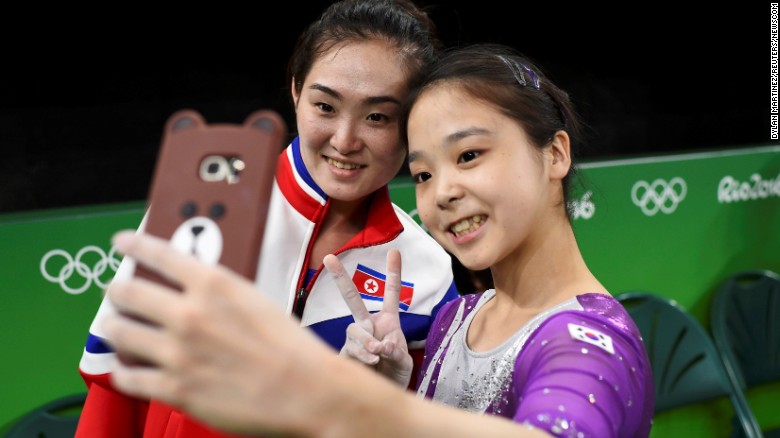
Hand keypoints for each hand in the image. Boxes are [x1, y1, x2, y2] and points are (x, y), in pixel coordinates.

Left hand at [101, 230, 340, 433]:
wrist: (306, 389)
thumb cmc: (288, 345)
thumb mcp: (254, 299)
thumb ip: (218, 292)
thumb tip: (190, 289)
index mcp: (214, 285)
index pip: (159, 253)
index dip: (133, 244)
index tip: (121, 243)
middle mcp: (189, 314)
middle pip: (127, 292)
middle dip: (116, 291)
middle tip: (116, 294)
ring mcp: (178, 353)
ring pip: (118, 332)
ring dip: (111, 327)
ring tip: (113, 328)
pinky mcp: (175, 388)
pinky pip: (128, 377)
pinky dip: (123, 370)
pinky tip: (127, 368)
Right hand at [323, 249, 412, 386]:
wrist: (383, 394)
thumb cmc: (396, 373)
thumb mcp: (404, 361)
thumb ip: (397, 351)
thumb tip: (381, 345)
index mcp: (387, 321)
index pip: (391, 294)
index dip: (393, 273)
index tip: (395, 250)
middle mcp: (368, 325)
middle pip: (352, 298)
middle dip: (340, 278)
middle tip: (329, 257)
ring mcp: (355, 339)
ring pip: (354, 329)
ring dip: (365, 339)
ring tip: (377, 354)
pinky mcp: (345, 354)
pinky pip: (350, 349)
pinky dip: (362, 354)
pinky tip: (371, 363)